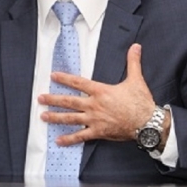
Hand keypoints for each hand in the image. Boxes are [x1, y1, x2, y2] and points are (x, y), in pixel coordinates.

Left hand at [39, 43, 161, 145]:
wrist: (147, 123)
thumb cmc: (141, 102)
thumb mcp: (136, 79)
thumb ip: (133, 62)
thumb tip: (136, 46)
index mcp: (101, 91)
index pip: (78, 83)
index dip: (64, 79)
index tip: (53, 76)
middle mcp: (94, 105)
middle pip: (69, 101)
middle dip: (53, 99)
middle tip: (40, 98)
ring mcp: (94, 120)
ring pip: (71, 118)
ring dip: (56, 117)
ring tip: (43, 116)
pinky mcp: (98, 132)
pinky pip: (81, 136)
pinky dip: (69, 139)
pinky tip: (59, 140)